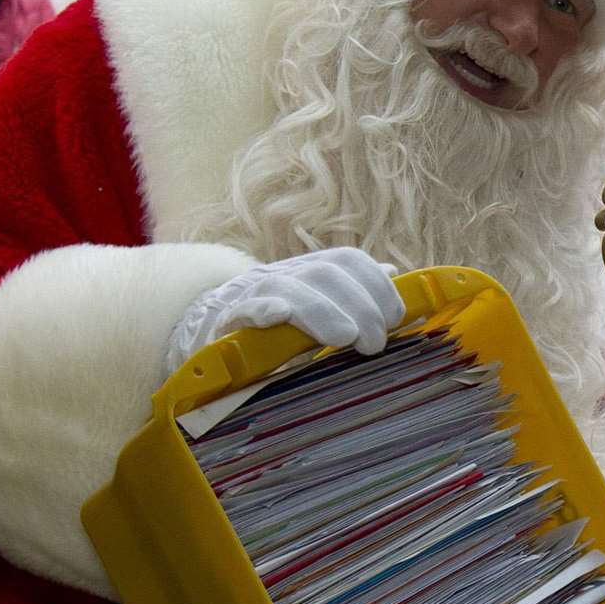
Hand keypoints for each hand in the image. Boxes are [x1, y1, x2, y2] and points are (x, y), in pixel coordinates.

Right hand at [163, 248, 401, 372]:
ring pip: (292, 288)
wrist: (209, 332)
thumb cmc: (276, 326)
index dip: (377, 284)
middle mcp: (286, 274)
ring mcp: (256, 293)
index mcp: (310, 271)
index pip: (349, 260)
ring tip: (347, 338)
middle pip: (326, 273)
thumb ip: (353, 292)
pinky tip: (281, 317)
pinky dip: (266, 309)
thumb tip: (390, 271)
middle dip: (359, 305)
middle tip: (374, 343)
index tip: (395, 318)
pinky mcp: (229, 318)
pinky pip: (247, 307)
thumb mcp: (318, 306)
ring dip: (324, 311)